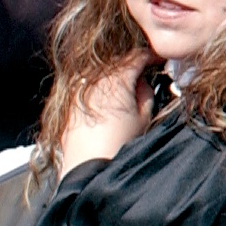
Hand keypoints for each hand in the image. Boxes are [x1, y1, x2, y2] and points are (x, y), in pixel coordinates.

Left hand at [56, 52, 157, 169]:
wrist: (87, 169)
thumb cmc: (118, 145)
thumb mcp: (145, 116)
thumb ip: (146, 91)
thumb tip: (142, 83)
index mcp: (116, 78)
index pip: (137, 56)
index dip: (151, 56)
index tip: (158, 62)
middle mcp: (93, 79)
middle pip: (116, 62)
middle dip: (131, 66)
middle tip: (144, 77)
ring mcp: (77, 91)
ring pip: (99, 73)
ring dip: (112, 77)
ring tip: (124, 91)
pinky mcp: (67, 106)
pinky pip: (85, 88)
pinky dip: (97, 89)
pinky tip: (105, 104)